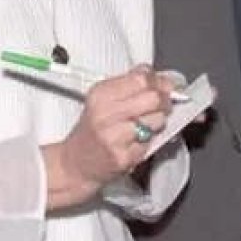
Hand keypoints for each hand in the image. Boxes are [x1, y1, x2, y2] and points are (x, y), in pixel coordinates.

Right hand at [41, 65, 174, 208]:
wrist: (76, 163)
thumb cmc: (93, 129)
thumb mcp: (104, 98)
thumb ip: (130, 84)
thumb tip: (160, 77)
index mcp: (101, 93)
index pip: (141, 78)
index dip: (158, 81)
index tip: (163, 85)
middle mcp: (104, 113)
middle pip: (153, 98)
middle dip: (164, 101)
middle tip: (163, 105)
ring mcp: (113, 137)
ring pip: (156, 120)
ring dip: (158, 122)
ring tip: (146, 125)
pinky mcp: (122, 158)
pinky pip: (150, 143)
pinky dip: (149, 141)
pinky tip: (137, 141)